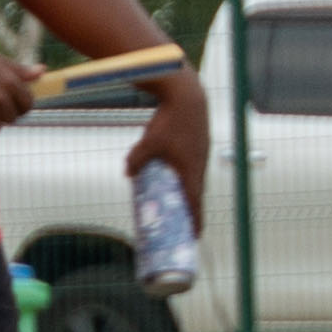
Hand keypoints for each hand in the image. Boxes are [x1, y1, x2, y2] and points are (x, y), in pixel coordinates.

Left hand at [135, 68, 214, 219]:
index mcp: (190, 170)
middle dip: (191, 210)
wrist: (188, 96)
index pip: (195, 203)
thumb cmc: (170, 121)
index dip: (195, 220)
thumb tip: (129, 175)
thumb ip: (136, 161)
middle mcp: (200, 165)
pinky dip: (188, 177)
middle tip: (184, 224)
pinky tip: (176, 173)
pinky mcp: (201, 145)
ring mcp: (202, 155)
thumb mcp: (147, 143)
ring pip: (196, 179)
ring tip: (179, 201)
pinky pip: (195, 167)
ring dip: (189, 192)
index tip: (195, 235)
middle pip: (197, 194)